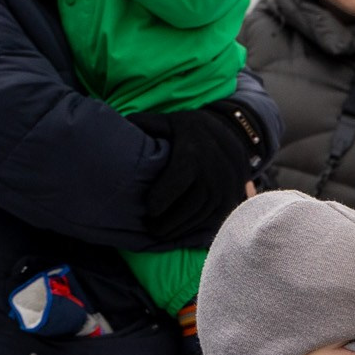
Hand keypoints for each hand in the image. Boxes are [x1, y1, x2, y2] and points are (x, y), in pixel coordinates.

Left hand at [132, 105, 258, 244]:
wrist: (231, 134)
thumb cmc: (190, 131)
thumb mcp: (169, 122)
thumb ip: (146, 125)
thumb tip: (121, 126)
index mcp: (194, 152)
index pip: (176, 183)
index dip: (161, 200)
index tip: (149, 210)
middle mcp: (216, 171)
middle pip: (189, 206)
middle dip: (168, 222)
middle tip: (150, 228)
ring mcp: (228, 187)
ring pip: (201, 216)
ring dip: (180, 229)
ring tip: (162, 232)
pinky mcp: (234, 199)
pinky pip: (214, 220)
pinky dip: (195, 228)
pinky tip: (180, 230)